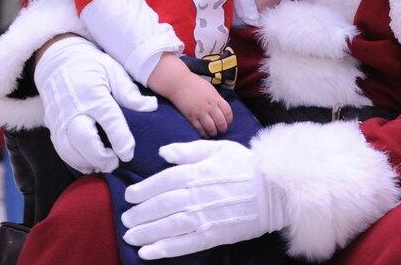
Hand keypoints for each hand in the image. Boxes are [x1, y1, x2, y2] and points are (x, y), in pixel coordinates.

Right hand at [34, 36, 157, 172]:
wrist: (57, 61)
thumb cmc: (91, 66)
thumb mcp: (114, 71)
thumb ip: (130, 92)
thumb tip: (151, 106)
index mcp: (93, 93)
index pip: (108, 119)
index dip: (120, 138)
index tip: (128, 153)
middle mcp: (74, 109)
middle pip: (84, 140)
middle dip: (100, 156)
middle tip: (116, 163)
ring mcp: (60, 119)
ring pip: (70, 150)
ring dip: (87, 162)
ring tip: (105, 165)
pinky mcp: (53, 127)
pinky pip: (62, 150)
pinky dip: (75, 161)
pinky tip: (90, 164)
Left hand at [122, 140, 285, 259]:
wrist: (274, 190)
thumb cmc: (246, 166)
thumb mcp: (218, 149)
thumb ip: (189, 150)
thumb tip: (163, 152)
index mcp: (197, 172)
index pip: (163, 182)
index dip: (143, 189)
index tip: (129, 196)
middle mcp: (197, 195)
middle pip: (161, 205)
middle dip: (140, 213)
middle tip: (126, 219)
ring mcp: (204, 217)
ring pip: (168, 226)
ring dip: (146, 232)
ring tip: (130, 236)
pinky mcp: (213, 235)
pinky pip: (184, 244)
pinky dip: (163, 249)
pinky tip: (147, 252)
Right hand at [147, 54, 232, 137]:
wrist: (178, 82)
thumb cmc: (194, 83)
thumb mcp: (210, 89)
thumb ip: (216, 98)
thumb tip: (221, 108)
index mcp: (216, 98)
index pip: (228, 112)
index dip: (229, 119)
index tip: (227, 122)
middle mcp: (210, 106)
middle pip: (221, 122)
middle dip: (223, 129)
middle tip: (222, 131)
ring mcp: (200, 112)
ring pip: (211, 128)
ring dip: (213, 133)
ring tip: (213, 133)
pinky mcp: (191, 117)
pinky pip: (199, 129)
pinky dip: (203, 134)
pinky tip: (204, 134)